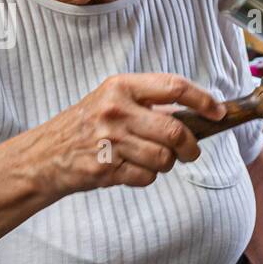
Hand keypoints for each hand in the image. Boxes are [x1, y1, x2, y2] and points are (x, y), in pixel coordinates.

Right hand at [20, 73, 224, 197]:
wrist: (45, 155)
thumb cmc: (86, 125)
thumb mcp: (112, 100)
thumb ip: (150, 103)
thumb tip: (198, 112)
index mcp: (121, 86)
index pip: (174, 87)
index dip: (203, 100)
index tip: (218, 112)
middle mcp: (116, 110)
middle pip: (175, 131)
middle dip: (191, 147)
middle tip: (191, 152)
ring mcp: (110, 139)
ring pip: (164, 158)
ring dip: (166, 164)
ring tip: (152, 160)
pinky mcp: (106, 167)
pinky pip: (147, 177)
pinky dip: (146, 177)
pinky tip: (130, 169)